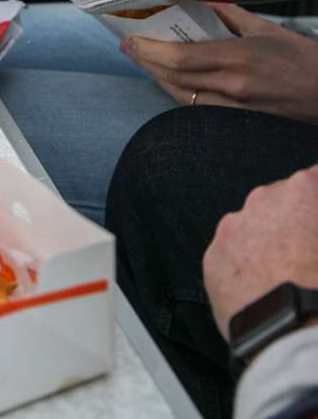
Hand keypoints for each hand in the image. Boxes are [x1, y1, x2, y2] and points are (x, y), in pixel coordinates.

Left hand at [120, 3, 317, 124]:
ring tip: (143, 61)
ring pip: (180, 95)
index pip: (181, 57)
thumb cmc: (304, 60)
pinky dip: (176, 91)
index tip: (131, 40)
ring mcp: (232, 108)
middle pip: (173, 77)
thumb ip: (231, 15)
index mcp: (240, 58)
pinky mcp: (234, 121)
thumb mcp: (268, 30)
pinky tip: (168, 79)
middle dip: (144, 62)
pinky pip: (194, 107)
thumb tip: (201, 1)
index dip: (149, 51)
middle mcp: (232, 86)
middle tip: (127, 48)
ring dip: (156, 77)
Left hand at [203, 164, 317, 340]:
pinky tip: (264, 285)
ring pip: (251, 226)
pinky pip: (230, 253)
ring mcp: (230, 230)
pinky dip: (244, 263)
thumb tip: (316, 227)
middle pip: (280, 200)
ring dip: (267, 240)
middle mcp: (260, 202)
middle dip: (295, 218)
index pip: (314, 178)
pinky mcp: (212, 258)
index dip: (317, 200)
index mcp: (302, 191)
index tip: (316, 216)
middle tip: (308, 251)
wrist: (297, 340)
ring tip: (286, 272)